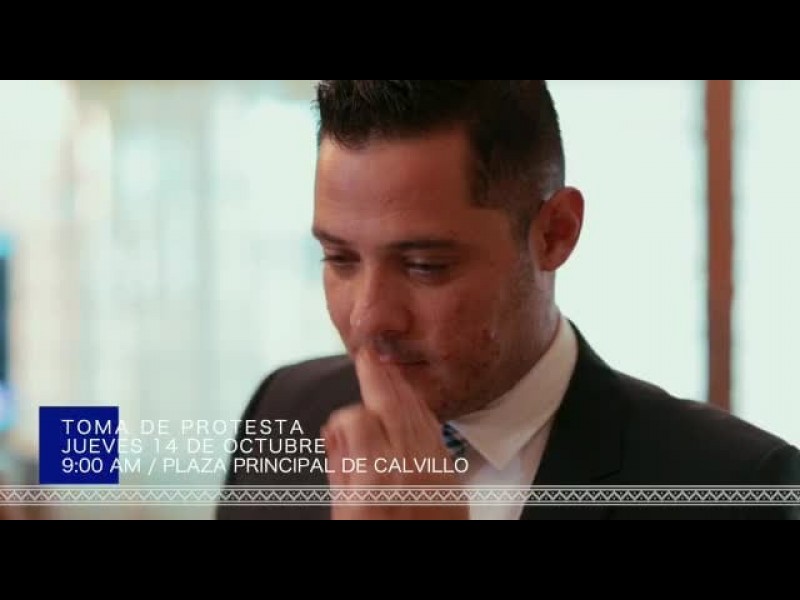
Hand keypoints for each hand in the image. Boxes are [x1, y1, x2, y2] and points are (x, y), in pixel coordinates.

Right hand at [322, 350, 468, 519]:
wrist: (425, 566)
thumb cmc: (376, 534)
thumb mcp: (345, 512)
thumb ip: (342, 469)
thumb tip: (339, 431)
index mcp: (372, 480)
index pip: (357, 419)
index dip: (344, 417)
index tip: (338, 426)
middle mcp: (407, 471)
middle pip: (392, 406)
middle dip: (378, 375)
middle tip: (367, 353)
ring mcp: (434, 474)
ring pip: (418, 414)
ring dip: (402, 388)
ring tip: (388, 370)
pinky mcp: (450, 482)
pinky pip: (436, 434)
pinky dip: (423, 412)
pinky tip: (414, 403)